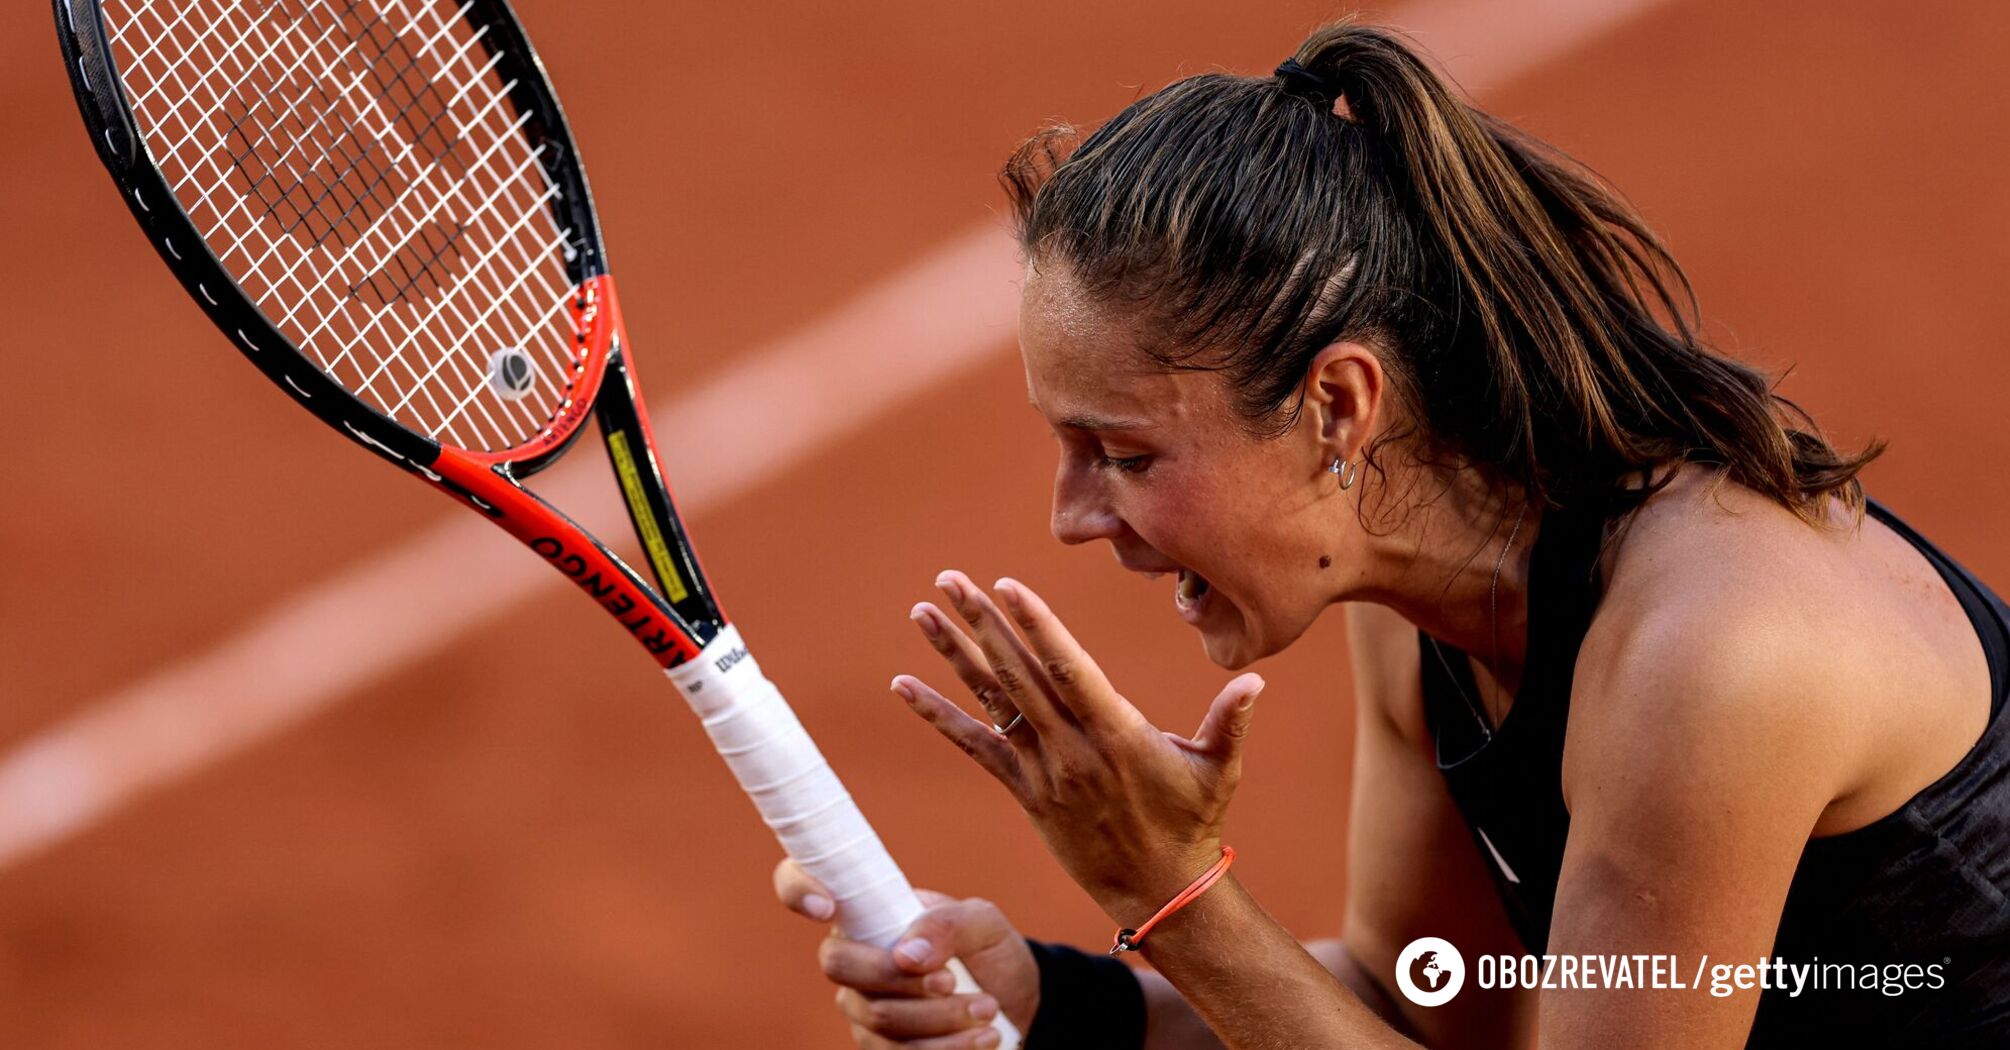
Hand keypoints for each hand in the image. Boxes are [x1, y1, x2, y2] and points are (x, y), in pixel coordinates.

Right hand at [774, 858, 1037, 1047]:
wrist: (1014, 1002)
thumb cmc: (988, 950)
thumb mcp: (982, 923)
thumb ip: (947, 923)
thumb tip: (906, 952)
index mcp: (868, 913)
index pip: (802, 886)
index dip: (797, 889)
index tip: (826, 906)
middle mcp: (853, 959)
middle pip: (839, 966)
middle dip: (900, 977)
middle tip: (952, 980)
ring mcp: (861, 1006)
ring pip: (876, 1017)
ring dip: (939, 1018)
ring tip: (987, 1009)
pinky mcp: (880, 1048)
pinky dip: (945, 1049)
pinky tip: (980, 1038)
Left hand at [893, 571, 1263, 924]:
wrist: (1159, 891)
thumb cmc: (1195, 822)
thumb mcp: (1219, 770)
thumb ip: (1229, 721)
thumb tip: (1255, 680)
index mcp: (1118, 734)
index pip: (1070, 670)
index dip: (1037, 626)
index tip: (1006, 587)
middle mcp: (1073, 749)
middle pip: (1019, 675)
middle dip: (983, 623)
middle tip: (950, 580)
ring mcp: (1043, 771)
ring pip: (991, 703)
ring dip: (954, 655)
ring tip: (922, 612)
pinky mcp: (1025, 792)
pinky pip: (975, 747)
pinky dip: (939, 716)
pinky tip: (904, 687)